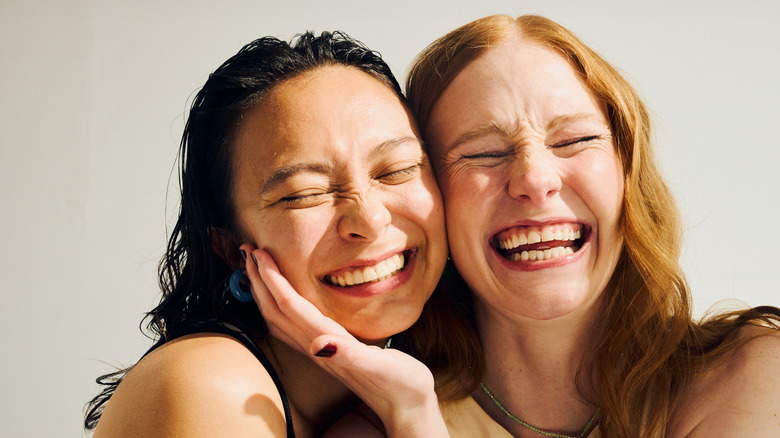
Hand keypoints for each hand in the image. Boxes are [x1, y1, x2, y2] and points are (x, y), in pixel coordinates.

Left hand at [241, 244, 448, 437]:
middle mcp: (317, 348)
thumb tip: (320, 345)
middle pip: (275, 311)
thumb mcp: (381, 367)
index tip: (259, 253)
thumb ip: (351, 355)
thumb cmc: (400, 385)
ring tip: (257, 270)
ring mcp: (320, 352)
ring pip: (279, 320)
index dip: (272, 278)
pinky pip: (293, 327)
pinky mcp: (328, 353)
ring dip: (264, 293)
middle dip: (258, 280)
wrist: (406, 408)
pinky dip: (280, 307)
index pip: (289, 305)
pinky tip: (285, 299)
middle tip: (247, 251)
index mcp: (328, 343)